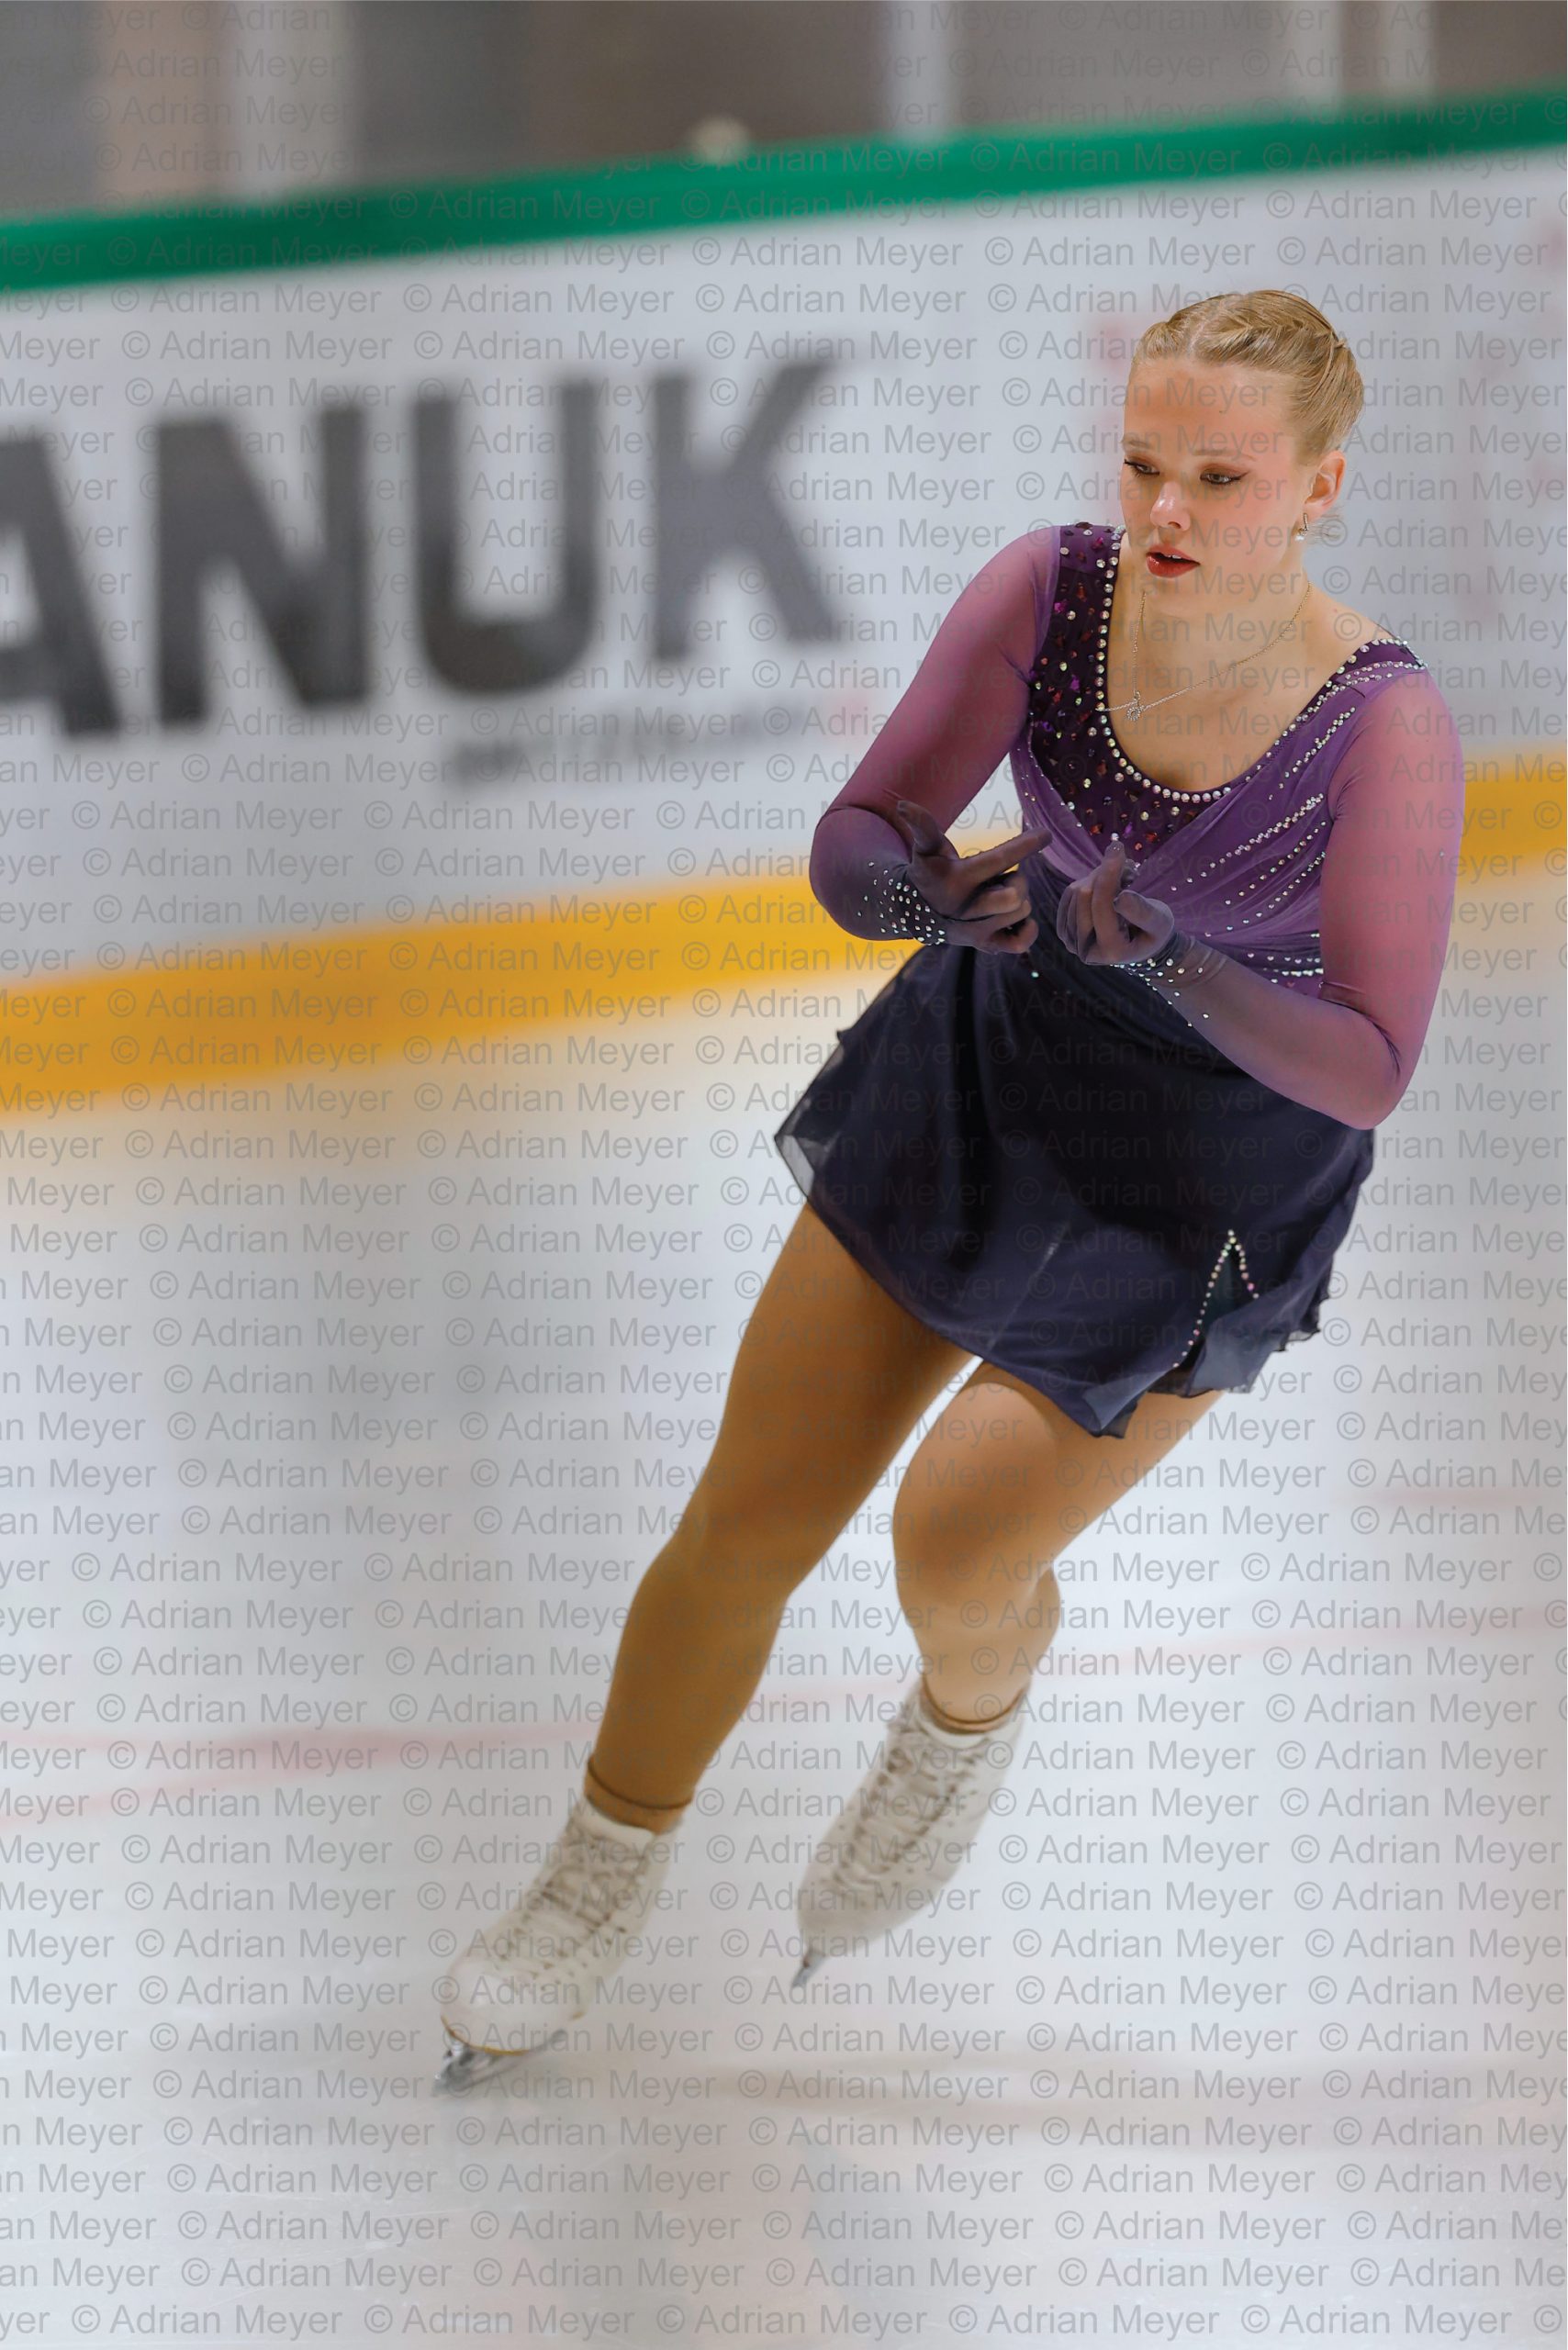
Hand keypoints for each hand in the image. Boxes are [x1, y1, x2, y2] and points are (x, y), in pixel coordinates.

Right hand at [891, 797, 1050, 955]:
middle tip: (1003, 878)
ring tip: (997, 894)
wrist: (915, 912)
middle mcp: (969, 908)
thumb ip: (921, 825)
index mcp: (959, 879)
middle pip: (1015, 895)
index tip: (1046, 833)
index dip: (1026, 845)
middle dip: (1018, 881)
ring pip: (1021, 912)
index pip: (999, 859)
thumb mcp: (926, 847)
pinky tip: (1017, 916)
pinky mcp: (985, 945)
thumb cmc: (929, 872)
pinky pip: (1020, 944)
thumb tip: (902, 804)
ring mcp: (978, 930)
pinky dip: (1028, 928)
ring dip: (1018, 900)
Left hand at [1054, 838, 1176, 965]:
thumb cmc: (1154, 931)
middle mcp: (1086, 950)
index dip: (1109, 874)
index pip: (1101, 906)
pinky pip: (1068, 895)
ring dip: (1097, 876)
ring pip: (1074, 893)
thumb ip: (1142, 911)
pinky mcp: (1065, 929)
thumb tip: (1121, 897)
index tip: (1118, 847)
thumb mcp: (1159, 921)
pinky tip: (1106, 884)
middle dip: (1104, 873)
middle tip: (1125, 863)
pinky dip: (1088, 882)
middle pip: (1084, 897)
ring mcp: (1071, 941)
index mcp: (1111, 950)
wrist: (1140, 944)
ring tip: (1120, 877)